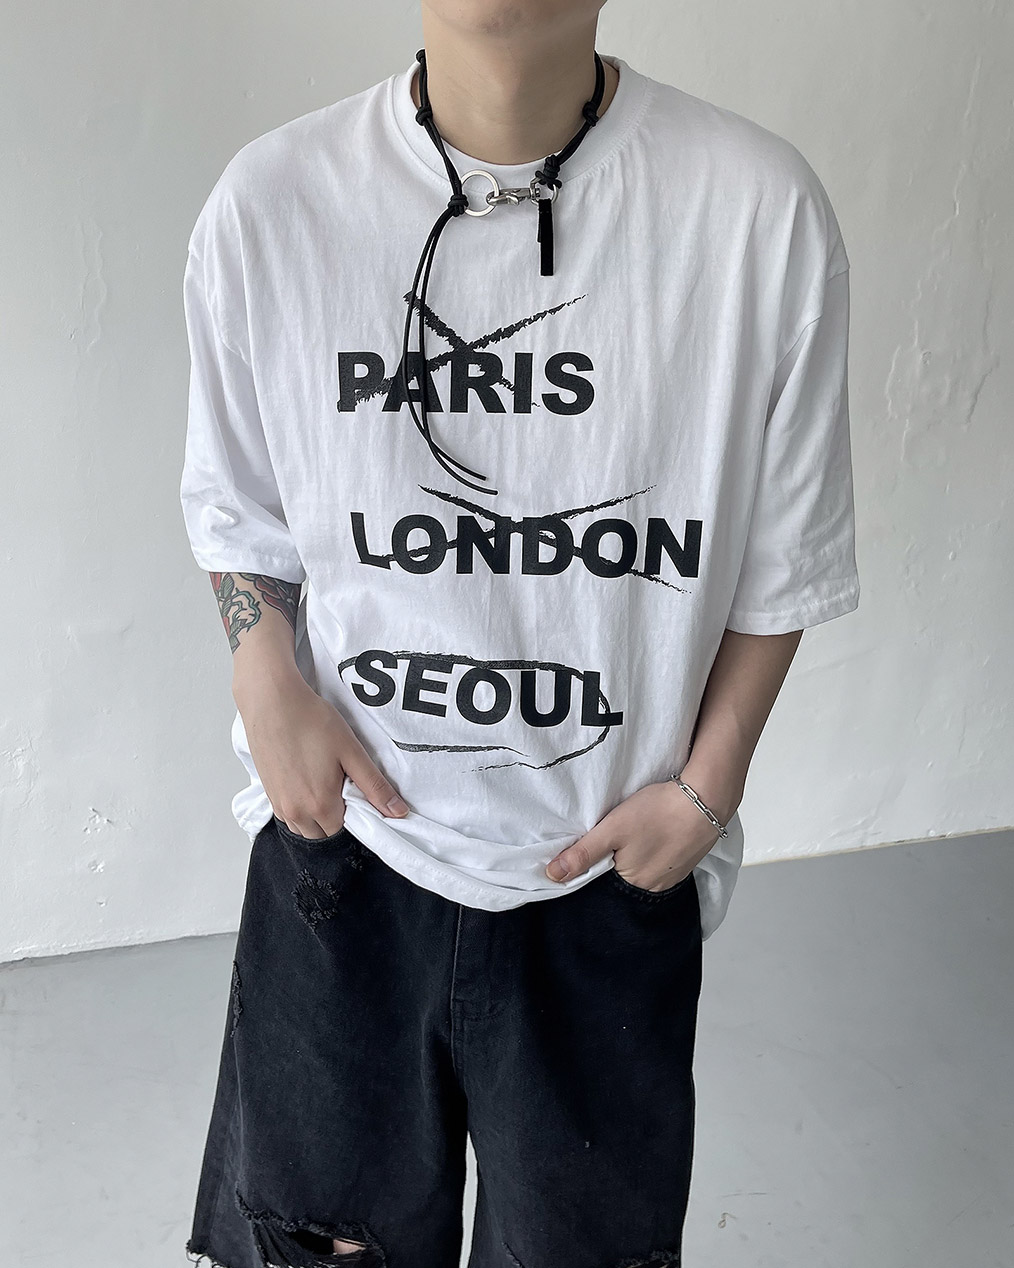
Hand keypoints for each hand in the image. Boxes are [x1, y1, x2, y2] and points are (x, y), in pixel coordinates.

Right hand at [237, 672, 408, 839]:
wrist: (271, 702)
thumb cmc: (310, 721)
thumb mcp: (351, 752)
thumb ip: (375, 786)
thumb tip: (398, 812)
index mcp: (320, 805)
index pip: (344, 831)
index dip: (354, 815)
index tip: (355, 791)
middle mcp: (296, 812)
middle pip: (323, 834)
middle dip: (336, 818)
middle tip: (340, 784)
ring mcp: (279, 804)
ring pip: (303, 827)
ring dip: (316, 816)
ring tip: (323, 781)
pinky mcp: (268, 793)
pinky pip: (288, 816)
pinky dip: (300, 808)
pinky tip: (306, 781)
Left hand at [544, 780, 723, 890]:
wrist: (705, 798)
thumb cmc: (658, 812)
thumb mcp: (612, 829)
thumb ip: (582, 853)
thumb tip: (553, 876)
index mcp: (633, 883)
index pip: (601, 882)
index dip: (592, 865)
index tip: (589, 847)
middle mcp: (654, 886)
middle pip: (622, 875)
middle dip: (613, 859)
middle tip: (612, 834)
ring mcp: (672, 874)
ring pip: (641, 866)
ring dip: (633, 853)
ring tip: (632, 832)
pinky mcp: (684, 860)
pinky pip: (659, 860)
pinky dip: (652, 848)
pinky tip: (650, 833)